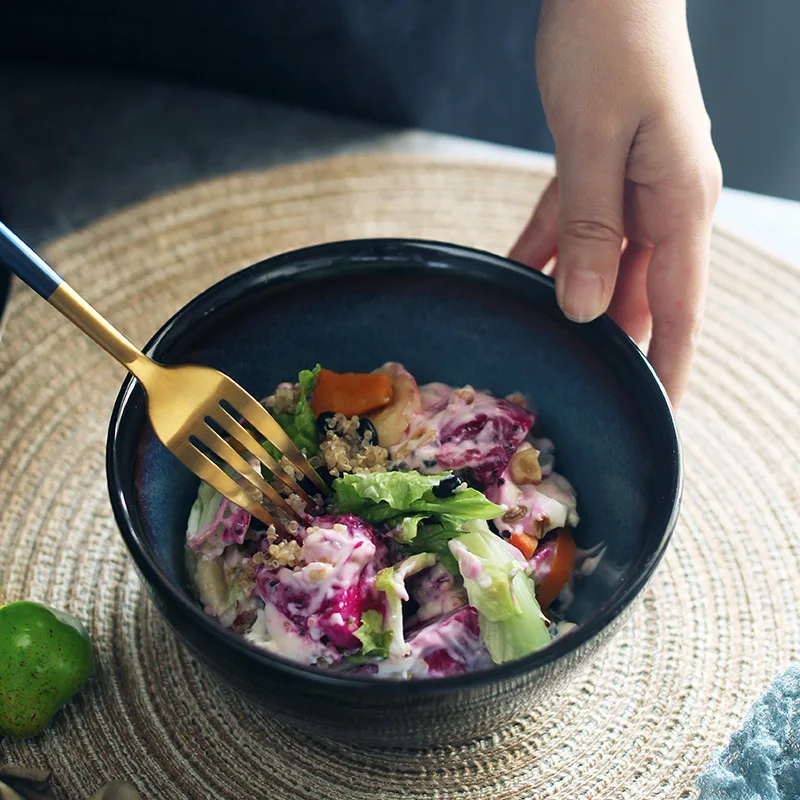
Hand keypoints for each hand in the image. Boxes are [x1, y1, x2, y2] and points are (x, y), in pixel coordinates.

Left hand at [510, 0, 721, 405]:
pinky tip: (515, 278)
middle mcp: (663, 202)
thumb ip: (591, 227)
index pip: (679, 305)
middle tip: (577, 389)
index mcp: (679, 201)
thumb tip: (585, 308)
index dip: (668, 364)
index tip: (658, 414)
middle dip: (609, 340)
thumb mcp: (594, 141)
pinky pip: (570, 225)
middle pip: (637, 292)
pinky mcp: (598, 169)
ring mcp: (632, 186)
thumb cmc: (609, 41)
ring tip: (543, 344)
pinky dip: (544, 252)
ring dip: (572, 300)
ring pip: (602, 264)